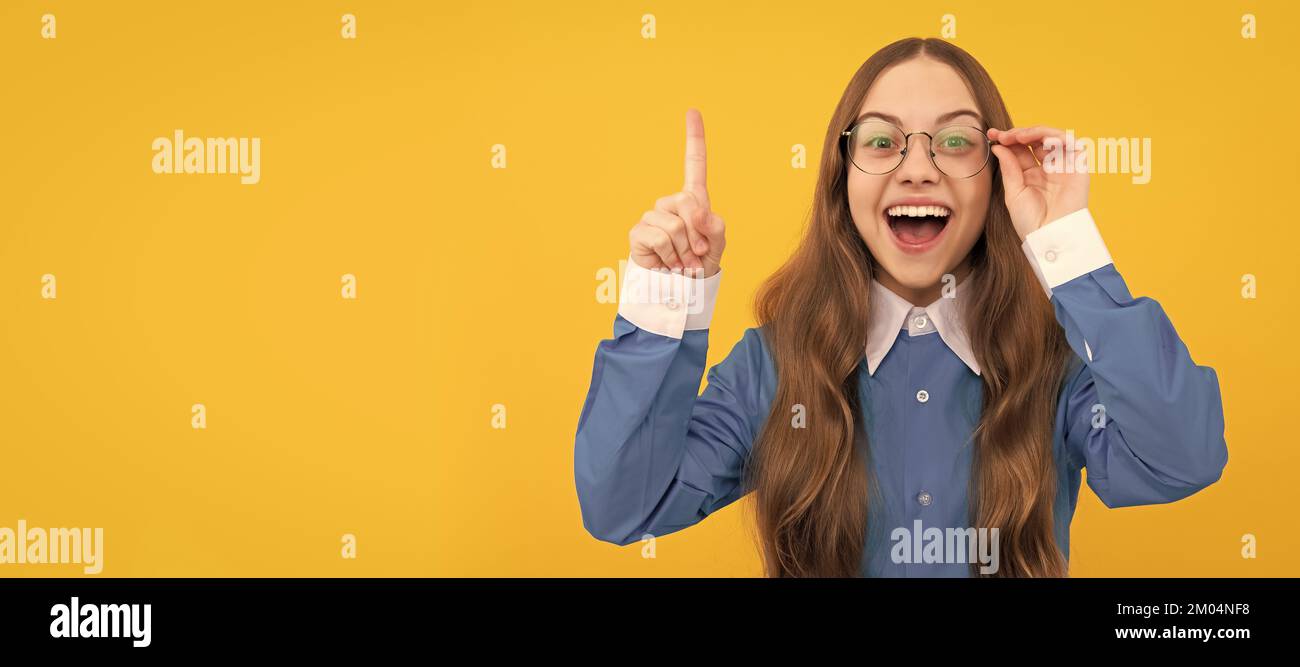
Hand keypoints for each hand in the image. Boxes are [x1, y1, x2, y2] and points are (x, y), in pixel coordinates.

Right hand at [628, 108, 725, 277]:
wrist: (679, 291)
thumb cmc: (699, 266)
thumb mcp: (717, 245)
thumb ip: (714, 227)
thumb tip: (697, 213)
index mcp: (692, 200)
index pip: (694, 164)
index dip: (694, 138)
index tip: (692, 111)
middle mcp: (670, 204)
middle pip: (687, 202)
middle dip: (698, 233)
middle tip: (697, 254)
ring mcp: (652, 217)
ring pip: (675, 225)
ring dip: (685, 250)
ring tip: (683, 262)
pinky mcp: (639, 233)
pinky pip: (661, 238)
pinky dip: (670, 256)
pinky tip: (668, 263)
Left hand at [988, 125, 1089, 240]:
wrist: (1050, 236)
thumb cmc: (1031, 222)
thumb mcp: (1014, 193)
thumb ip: (1009, 168)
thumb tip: (999, 146)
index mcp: (1031, 175)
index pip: (1020, 149)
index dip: (1008, 139)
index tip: (992, 134)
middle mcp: (1048, 168)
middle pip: (1035, 140)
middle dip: (1019, 133)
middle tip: (1004, 135)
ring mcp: (1064, 166)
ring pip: (1053, 137)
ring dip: (1036, 132)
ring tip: (1019, 136)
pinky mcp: (1078, 167)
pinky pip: (1073, 144)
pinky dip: (1058, 137)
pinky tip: (1042, 140)